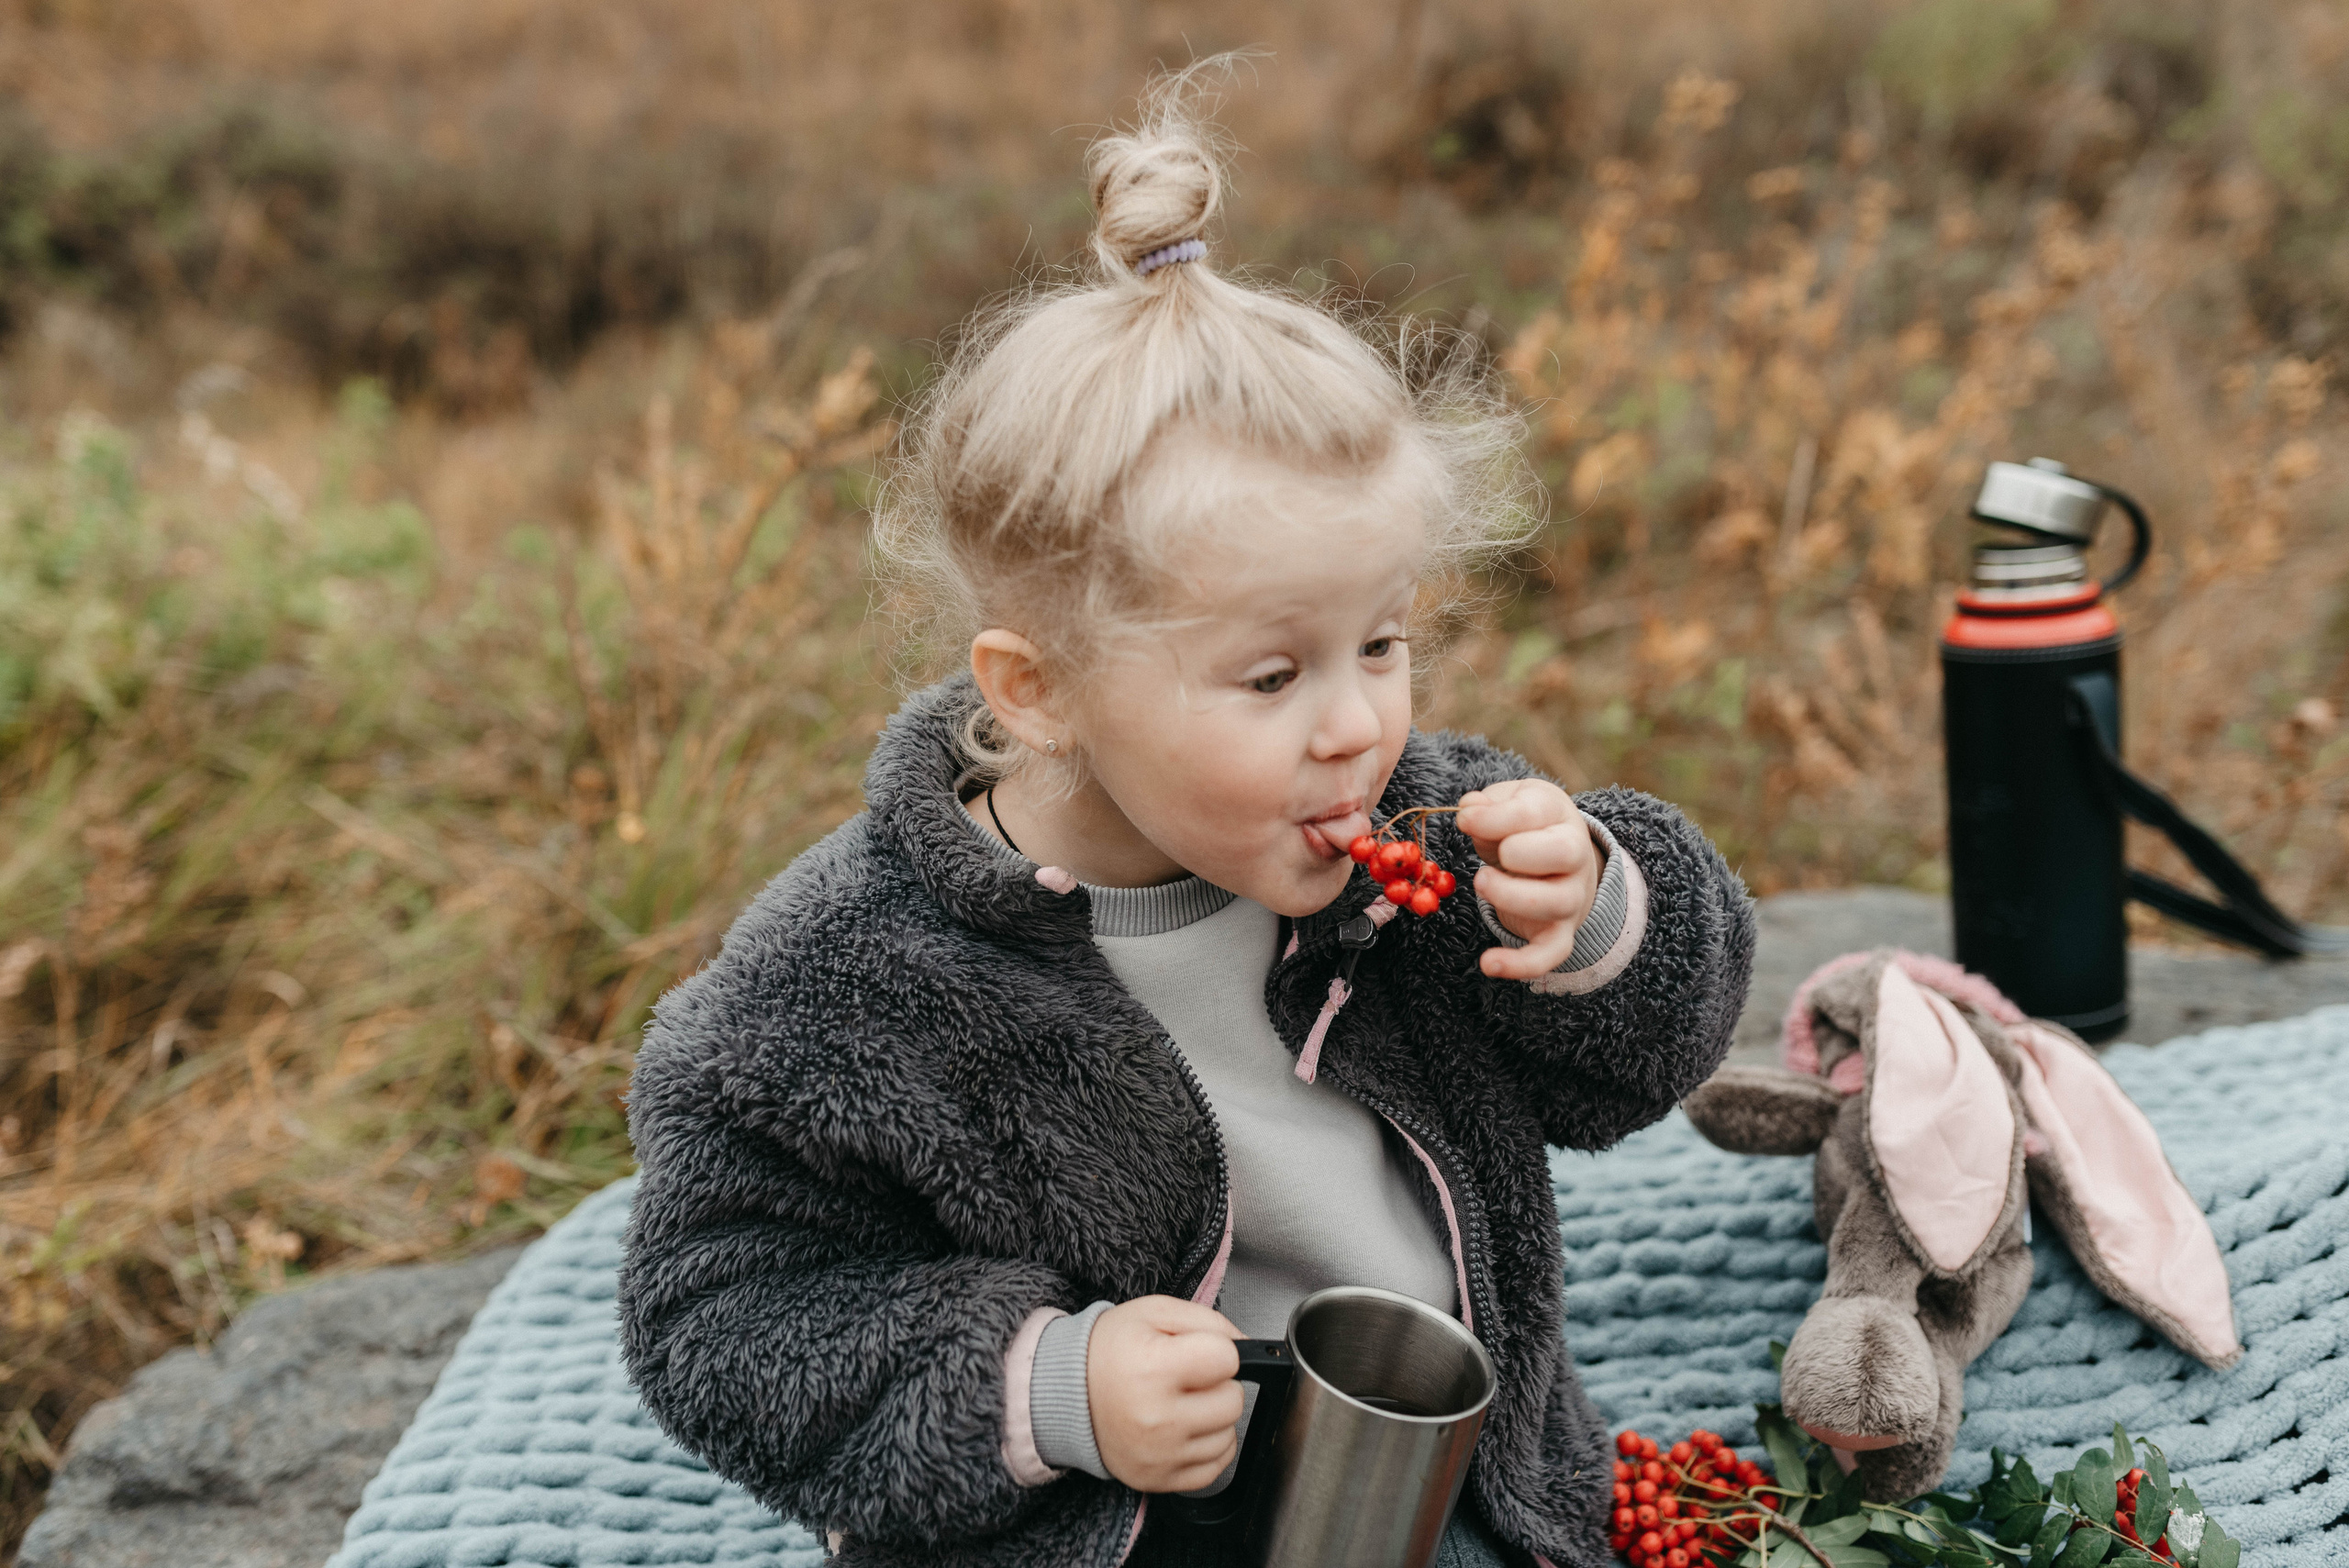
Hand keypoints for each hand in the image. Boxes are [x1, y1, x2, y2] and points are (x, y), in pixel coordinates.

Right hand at [1087, 1296, 1245, 1492]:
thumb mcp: (1155, 1312)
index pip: (1228, 1359)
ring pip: (1228, 1436)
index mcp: (1154, 1369)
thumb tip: (1248, 1347)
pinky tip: (1184, 1429)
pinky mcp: (1159, 1481)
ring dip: (1213, 1417)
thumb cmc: (1110, 1350)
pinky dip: (1207, 1447)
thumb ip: (1210, 1322)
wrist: (1066, 1392)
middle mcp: (1158, 1419)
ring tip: (1181, 1403)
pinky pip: (1215, 1468)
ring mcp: (1159, 1455)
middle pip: (1233, 1400)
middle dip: (1218, 1384)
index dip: (1217, 1350)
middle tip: (1187, 1378)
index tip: (1197, 1352)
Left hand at [1456, 779, 1601, 979]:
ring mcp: (1570, 896)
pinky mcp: (1559, 932)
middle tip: (1486, 854)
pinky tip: (1488, 964)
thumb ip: (1489, 804)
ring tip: (1481, 883)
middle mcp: (1574, 855)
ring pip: (1557, 903)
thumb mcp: (1509, 803)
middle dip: (1518, 853)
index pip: (1532, 813)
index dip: (1493, 817)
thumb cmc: (1524, 827)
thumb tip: (1469, 811)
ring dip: (1512, 897)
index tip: (1465, 820)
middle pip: (1563, 853)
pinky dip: (1521, 964)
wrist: (1558, 860)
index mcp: (1558, 815)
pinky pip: (1550, 954)